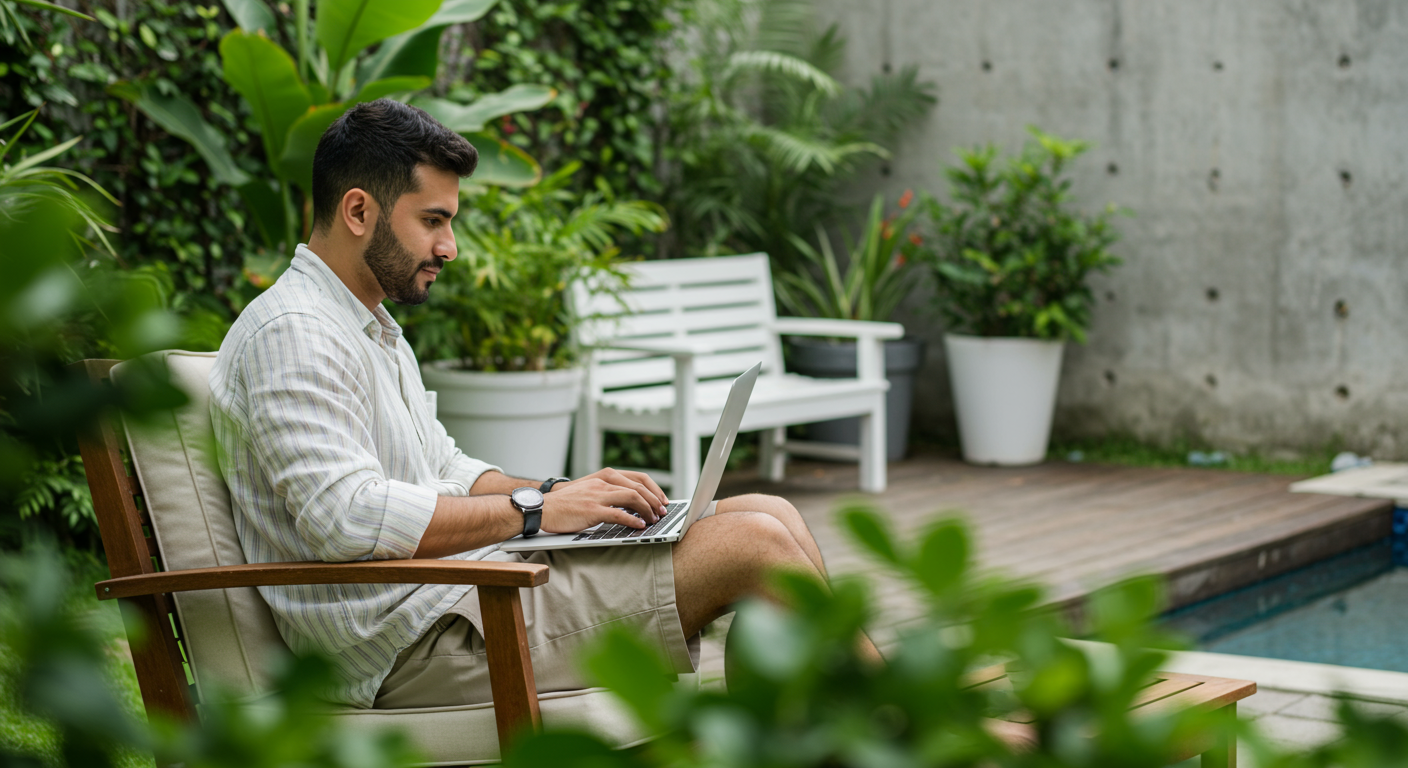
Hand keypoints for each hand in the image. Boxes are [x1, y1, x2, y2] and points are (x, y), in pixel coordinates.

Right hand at [539, 468, 668, 533]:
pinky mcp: (592, 510)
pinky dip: (633, 521)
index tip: (662, 500)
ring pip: (632, 498)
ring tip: (653, 520)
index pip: (638, 477)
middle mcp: (603, 482)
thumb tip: (629, 504)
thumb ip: (607, 493)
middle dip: (654, 501)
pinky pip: (618, 514)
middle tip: (662, 512)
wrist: (541, 508)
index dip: (654, 489)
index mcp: (604, 476)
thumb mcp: (589, 491)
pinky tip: (639, 526)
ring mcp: (597, 495)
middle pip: (638, 487)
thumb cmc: (564, 504)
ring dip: (647, 510)